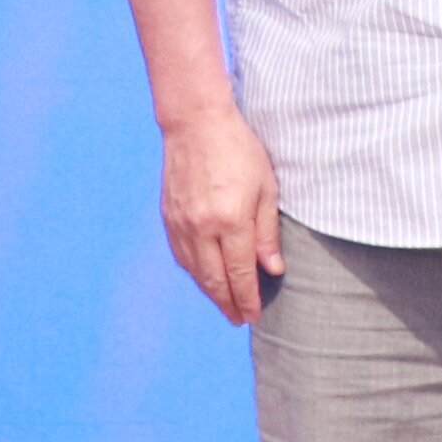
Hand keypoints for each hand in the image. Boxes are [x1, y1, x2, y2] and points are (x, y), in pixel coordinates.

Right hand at [159, 103, 285, 325]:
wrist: (195, 122)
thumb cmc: (239, 149)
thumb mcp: (266, 187)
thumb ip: (267, 232)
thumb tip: (272, 269)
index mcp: (231, 221)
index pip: (239, 273)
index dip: (247, 298)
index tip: (253, 316)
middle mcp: (202, 228)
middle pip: (214, 280)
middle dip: (228, 303)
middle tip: (239, 319)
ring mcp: (181, 223)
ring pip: (195, 271)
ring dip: (210, 292)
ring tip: (224, 304)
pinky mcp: (169, 216)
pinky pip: (181, 255)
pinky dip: (193, 272)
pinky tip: (203, 277)